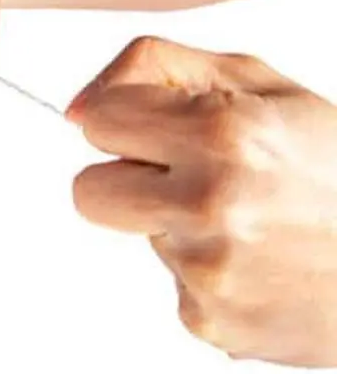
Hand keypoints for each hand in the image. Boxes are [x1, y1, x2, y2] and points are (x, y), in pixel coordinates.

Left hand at [67, 36, 336, 367]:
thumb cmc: (332, 164)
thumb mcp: (257, 82)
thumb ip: (157, 68)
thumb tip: (77, 109)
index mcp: (222, 133)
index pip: (99, 120)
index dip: (121, 117)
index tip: (146, 123)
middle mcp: (210, 205)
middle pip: (87, 190)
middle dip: (121, 176)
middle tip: (177, 171)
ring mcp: (208, 271)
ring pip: (133, 232)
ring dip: (169, 218)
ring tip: (235, 213)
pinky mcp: (210, 320)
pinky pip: (168, 278)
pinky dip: (199, 263)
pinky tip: (248, 253)